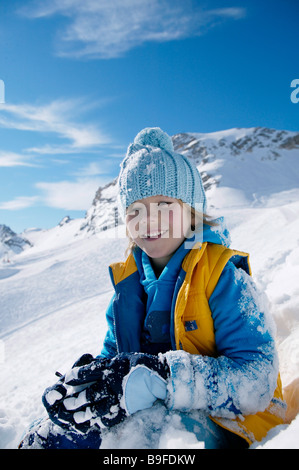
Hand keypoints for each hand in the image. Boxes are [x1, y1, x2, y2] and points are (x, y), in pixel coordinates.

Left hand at [42, 352, 168, 431]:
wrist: (159, 377)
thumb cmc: (139, 364)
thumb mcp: (121, 358)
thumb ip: (106, 363)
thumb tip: (89, 366)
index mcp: (111, 368)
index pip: (87, 372)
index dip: (74, 377)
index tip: (66, 380)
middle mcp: (112, 383)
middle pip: (88, 393)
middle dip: (75, 399)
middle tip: (66, 403)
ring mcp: (118, 397)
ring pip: (95, 408)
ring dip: (82, 413)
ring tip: (74, 416)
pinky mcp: (124, 409)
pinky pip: (108, 417)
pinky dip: (96, 421)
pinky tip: (89, 423)